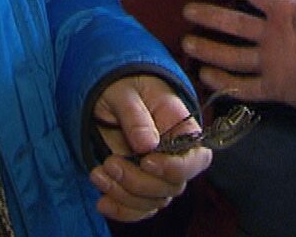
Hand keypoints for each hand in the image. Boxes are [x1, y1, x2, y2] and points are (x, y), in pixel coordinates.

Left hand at [87, 74, 211, 221]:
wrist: (108, 95)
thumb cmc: (122, 86)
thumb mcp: (125, 92)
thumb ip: (136, 116)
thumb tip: (147, 144)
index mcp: (183, 129)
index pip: (197, 159)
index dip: (176, 167)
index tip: (147, 160)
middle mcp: (175, 156)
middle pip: (172, 186)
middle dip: (139, 182)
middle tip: (110, 162)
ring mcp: (158, 174)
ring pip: (154, 201)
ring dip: (124, 195)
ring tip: (98, 173)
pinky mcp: (140, 185)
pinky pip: (139, 208)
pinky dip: (121, 210)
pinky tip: (102, 202)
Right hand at [183, 0, 295, 116]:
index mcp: (285, 9)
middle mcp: (275, 34)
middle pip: (235, 24)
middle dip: (211, 17)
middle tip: (187, 10)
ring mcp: (273, 62)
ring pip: (234, 55)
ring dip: (211, 49)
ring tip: (188, 42)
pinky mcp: (276, 87)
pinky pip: (245, 85)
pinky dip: (225, 82)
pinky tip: (205, 75)